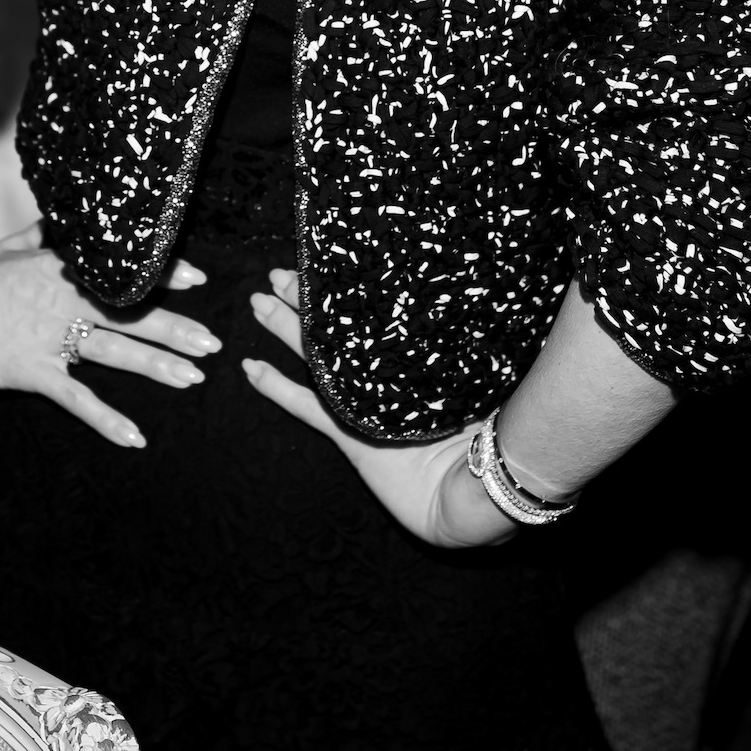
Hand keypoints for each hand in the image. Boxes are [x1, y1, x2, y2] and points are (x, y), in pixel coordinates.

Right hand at [0, 222, 217, 448]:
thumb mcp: (11, 245)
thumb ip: (45, 233)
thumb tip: (66, 219)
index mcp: (66, 271)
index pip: (124, 274)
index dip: (164, 276)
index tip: (200, 279)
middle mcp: (67, 302)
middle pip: (132, 315)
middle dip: (176, 329)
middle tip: (214, 343)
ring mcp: (52, 337)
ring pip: (116, 352)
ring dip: (157, 366)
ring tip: (193, 378)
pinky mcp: (34, 370)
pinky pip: (77, 398)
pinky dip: (107, 419)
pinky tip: (135, 436)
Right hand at [244, 269, 512, 546]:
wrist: (483, 489)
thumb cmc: (496, 425)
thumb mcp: (485, 362)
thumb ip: (474, 328)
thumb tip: (479, 274)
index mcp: (419, 356)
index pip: (375, 314)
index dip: (348, 289)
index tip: (327, 260)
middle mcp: (388, 376)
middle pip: (339, 333)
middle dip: (307, 303)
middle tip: (277, 276)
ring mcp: (367, 407)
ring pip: (316, 361)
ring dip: (286, 333)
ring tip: (259, 304)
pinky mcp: (352, 439)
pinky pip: (307, 408)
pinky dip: (278, 388)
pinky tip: (253, 368)